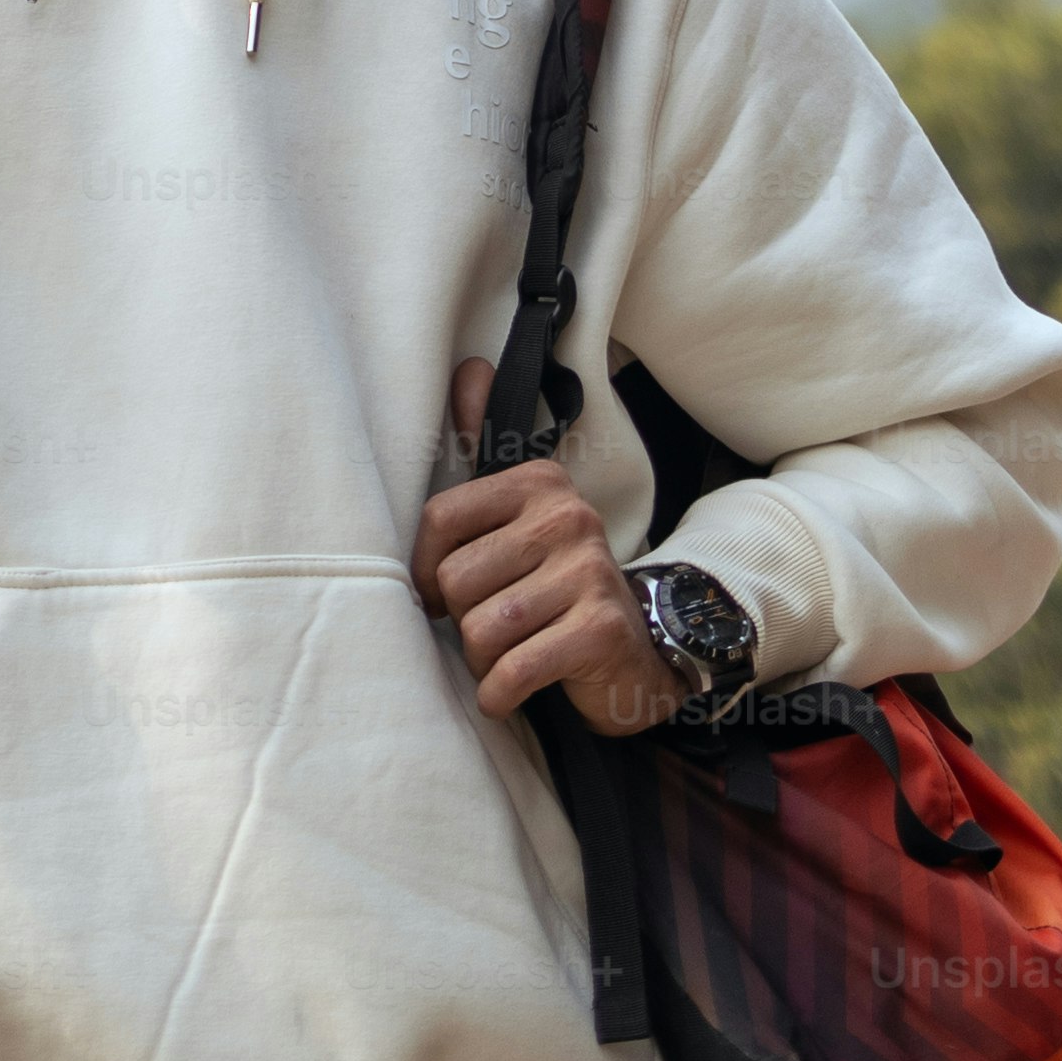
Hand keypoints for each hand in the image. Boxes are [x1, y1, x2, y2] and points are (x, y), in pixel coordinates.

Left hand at [420, 359, 686, 736]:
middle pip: (457, 580)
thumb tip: (468, 367)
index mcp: (540, 485)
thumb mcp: (519, 519)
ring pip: (482, 629)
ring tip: (507, 656)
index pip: (440, 519)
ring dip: (483, 661)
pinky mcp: (599, 630)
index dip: (426, 568)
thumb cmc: (555, 588)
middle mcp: (567, 518)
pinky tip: (508, 692)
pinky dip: (499, 693)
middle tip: (492, 629)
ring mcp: (588, 573)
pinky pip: (513, 670)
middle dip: (462, 621)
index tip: (439, 594)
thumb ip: (484, 445)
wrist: (635, 655)